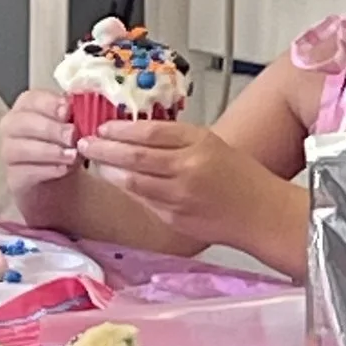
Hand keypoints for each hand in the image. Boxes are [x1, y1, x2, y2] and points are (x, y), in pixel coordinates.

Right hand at [0, 88, 77, 187]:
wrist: (65, 183)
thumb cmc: (69, 148)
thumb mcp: (79, 128)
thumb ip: (81, 112)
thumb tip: (88, 94)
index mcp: (27, 108)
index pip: (30, 99)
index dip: (48, 103)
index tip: (68, 110)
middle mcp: (12, 128)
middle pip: (20, 122)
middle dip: (49, 128)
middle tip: (72, 136)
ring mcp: (9, 154)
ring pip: (18, 148)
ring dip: (48, 150)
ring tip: (72, 155)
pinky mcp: (14, 178)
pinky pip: (23, 172)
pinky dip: (45, 170)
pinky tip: (63, 169)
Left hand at [81, 116, 292, 255]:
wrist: (260, 214)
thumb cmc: (239, 177)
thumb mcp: (210, 144)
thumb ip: (175, 138)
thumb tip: (135, 132)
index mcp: (198, 144)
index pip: (148, 132)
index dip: (119, 129)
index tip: (102, 127)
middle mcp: (187, 170)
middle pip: (133, 157)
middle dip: (103, 149)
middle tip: (85, 143)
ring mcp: (178, 197)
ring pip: (131, 182)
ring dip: (109, 171)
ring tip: (96, 162)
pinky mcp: (173, 219)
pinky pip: (142, 200)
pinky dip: (127, 189)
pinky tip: (119, 181)